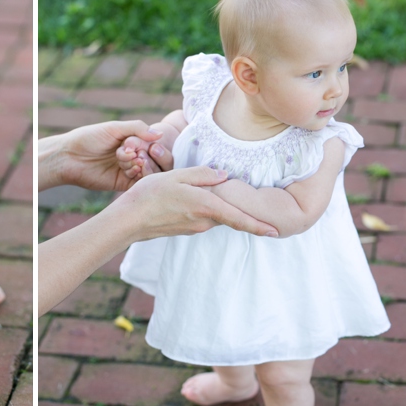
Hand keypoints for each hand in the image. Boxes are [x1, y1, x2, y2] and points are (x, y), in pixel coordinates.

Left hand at [39, 120, 165, 191]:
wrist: (69, 157)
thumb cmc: (90, 138)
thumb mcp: (114, 128)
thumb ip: (138, 129)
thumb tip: (160, 134)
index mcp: (133, 142)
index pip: (154, 145)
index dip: (150, 144)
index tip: (135, 143)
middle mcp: (133, 156)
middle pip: (156, 160)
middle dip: (148, 155)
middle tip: (136, 153)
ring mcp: (129, 171)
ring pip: (150, 172)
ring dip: (144, 165)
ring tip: (134, 160)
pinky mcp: (123, 184)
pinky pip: (140, 184)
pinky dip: (140, 175)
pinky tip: (131, 169)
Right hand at [117, 166, 279, 240]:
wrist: (128, 220)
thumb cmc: (150, 195)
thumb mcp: (177, 176)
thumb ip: (203, 174)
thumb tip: (224, 176)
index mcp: (206, 207)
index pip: (240, 218)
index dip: (259, 226)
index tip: (276, 231)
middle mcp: (204, 221)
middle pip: (229, 214)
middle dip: (238, 208)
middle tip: (246, 194)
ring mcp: (194, 228)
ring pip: (215, 214)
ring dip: (217, 206)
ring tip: (209, 192)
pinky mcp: (185, 229)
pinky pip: (202, 217)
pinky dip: (204, 208)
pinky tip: (191, 198)